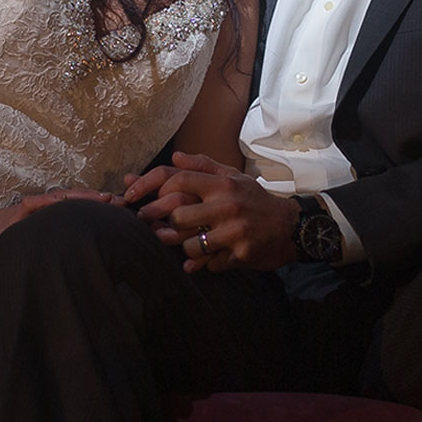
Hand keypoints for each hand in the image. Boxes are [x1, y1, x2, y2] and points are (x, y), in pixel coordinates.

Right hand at [0, 188, 121, 257]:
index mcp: (52, 216)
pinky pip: (42, 204)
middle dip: (102, 202)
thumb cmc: (4, 241)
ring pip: (66, 199)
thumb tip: (76, 260)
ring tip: (107, 199)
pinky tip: (71, 202)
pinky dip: (57, 203)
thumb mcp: (35, 244)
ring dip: (87, 198)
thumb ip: (53, 246)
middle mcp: (46, 208)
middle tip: (127, 203)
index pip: (81, 210)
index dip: (102, 209)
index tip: (125, 212)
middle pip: (79, 201)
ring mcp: (35, 206)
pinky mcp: (22, 210)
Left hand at [125, 152, 298, 272]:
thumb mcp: (232, 177)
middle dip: (164, 225)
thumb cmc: (255, 200)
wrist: (290, 226)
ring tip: (191, 245)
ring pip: (189, 245)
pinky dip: (204, 264)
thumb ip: (203, 166)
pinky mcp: (240, 255)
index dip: (149, 186)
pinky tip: (210, 258)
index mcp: (222, 184)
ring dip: (185, 248)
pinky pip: (208, 264)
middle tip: (157, 229)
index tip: (131, 196)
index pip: (178, 180)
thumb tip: (174, 157)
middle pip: (177, 217)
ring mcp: (233, 232)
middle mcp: (226, 205)